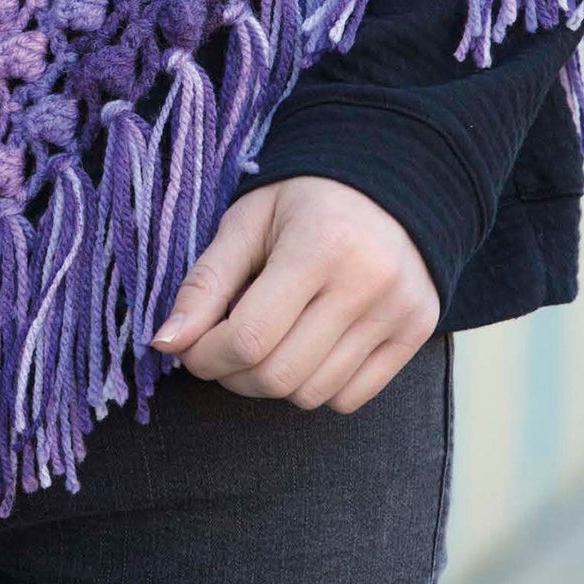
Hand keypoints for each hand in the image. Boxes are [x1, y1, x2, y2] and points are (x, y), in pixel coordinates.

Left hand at [150, 177, 439, 414]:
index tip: (189, 348)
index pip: (250, 336)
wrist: (388, 185)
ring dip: (271, 384)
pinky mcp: (417, 332)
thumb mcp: (246, 223)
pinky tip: (306, 349)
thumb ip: (205, 283)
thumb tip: (166, 342)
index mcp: (319, 245)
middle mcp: (367, 283)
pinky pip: (350, 398)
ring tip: (263, 345)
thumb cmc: (305, 201)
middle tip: (220, 351)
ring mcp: (399, 311)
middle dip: (232, 375)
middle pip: (279, 374)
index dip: (206, 355)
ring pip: (313, 394)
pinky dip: (316, 388)